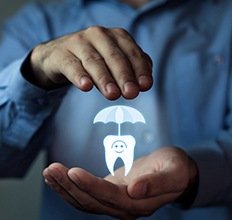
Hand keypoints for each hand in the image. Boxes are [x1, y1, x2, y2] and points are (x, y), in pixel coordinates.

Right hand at [27, 26, 152, 99]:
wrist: (59, 56)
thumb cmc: (94, 60)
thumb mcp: (114, 62)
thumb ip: (131, 69)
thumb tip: (144, 83)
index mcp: (116, 37)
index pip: (132, 53)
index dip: (140, 70)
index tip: (145, 86)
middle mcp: (99, 35)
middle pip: (114, 57)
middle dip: (124, 76)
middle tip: (131, 93)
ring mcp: (78, 42)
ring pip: (94, 61)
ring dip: (104, 78)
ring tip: (112, 94)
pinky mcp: (61, 54)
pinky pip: (71, 65)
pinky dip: (79, 75)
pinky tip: (85, 86)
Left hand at [43, 147, 197, 218]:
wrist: (175, 171)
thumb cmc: (175, 168)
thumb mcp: (173, 172)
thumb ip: (156, 184)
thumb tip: (135, 190)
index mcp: (138, 205)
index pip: (109, 197)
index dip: (90, 186)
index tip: (72, 172)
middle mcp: (123, 208)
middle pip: (91, 201)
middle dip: (69, 186)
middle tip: (51, 169)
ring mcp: (115, 202)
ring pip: (85, 200)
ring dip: (65, 187)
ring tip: (49, 172)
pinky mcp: (110, 193)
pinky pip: (87, 194)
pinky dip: (71, 187)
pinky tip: (59, 178)